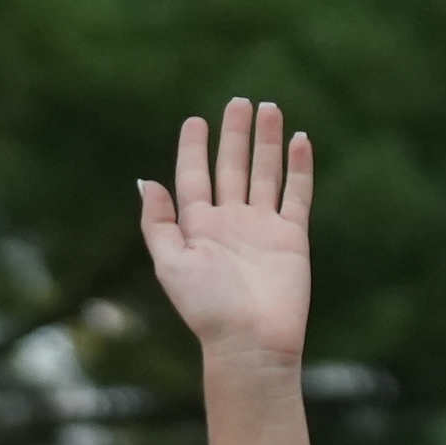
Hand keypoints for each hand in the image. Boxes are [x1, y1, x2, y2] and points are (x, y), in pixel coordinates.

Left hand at [139, 98, 314, 367]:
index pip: (194, 176)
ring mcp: (262, 227)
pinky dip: (299, 168)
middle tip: (239, 102)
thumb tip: (146, 181)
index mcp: (198, 227)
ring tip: (270, 108)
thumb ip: (157, 223)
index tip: (196, 120)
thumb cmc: (206, 308)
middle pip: (232, 167)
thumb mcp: (169, 264)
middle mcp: (230, 222)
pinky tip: (299, 139)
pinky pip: (296, 195)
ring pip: (265, 173)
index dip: (193, 148)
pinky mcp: (291, 237)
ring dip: (266, 142)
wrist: (250, 342)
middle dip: (235, 134)